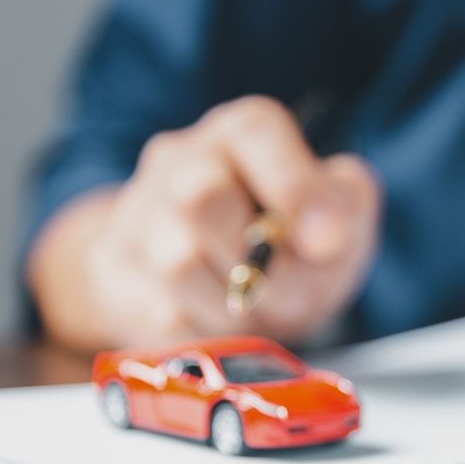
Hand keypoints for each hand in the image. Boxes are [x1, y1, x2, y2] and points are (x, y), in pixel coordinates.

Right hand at [29, 96, 380, 349]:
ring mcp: (140, 214)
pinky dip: (206, 330)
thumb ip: (347, 209)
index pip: (256, 133)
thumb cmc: (290, 242)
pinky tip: (219, 318)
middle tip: (284, 285)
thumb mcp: (341, 218)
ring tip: (252, 303)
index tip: (328, 240)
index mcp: (243, 135)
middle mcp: (182, 161)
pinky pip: (163, 312)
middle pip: (199, 197)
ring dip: (232, 302)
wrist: (219, 285)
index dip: (295, 187)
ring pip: (177, 261)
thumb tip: (326, 232)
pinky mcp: (117, 271)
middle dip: (256, 258)